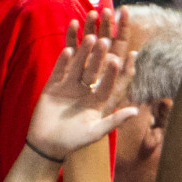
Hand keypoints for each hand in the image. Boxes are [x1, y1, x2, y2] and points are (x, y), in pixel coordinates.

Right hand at [25, 13, 139, 161]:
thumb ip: (114, 121)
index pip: (106, 84)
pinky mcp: (53, 85)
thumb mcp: (95, 132)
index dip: (112, 73)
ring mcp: (68, 86)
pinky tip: (68, 49)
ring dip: (83, 53)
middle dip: (98, 57)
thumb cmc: (73, 141)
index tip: (119, 60)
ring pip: (77, 66)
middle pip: (93, 71)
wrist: (46, 144)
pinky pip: (59, 71)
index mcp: (96, 100)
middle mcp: (84, 90)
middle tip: (105, 40)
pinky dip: (63, 61)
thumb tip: (136, 112)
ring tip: (89, 37)